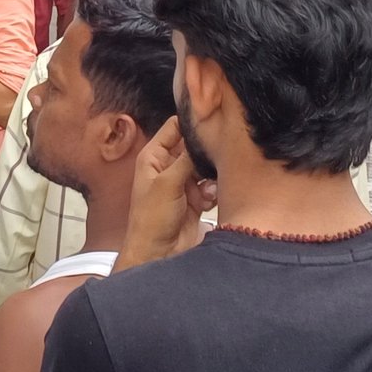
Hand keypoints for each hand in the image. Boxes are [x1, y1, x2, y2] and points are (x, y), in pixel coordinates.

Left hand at [116, 117, 216, 270]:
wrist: (159, 253)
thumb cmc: (152, 219)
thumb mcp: (168, 183)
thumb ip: (186, 158)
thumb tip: (201, 135)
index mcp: (154, 157)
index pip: (174, 128)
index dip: (191, 121)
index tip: (212, 118)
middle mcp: (168, 166)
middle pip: (193, 147)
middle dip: (205, 153)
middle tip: (218, 155)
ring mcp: (183, 183)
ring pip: (205, 167)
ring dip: (210, 176)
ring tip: (206, 189)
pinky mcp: (195, 199)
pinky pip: (211, 186)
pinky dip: (212, 192)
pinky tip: (208, 203)